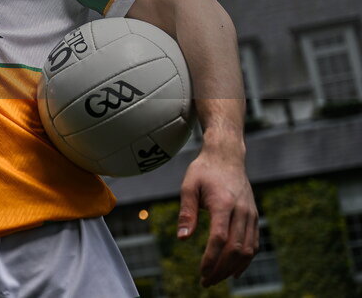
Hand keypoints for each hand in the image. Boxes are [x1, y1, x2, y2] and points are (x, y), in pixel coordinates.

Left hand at [177, 139, 258, 286]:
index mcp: (224, 203)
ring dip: (232, 268)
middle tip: (205, 281)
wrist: (227, 156)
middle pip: (236, 249)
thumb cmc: (204, 171)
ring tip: (216, 278)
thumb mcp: (188, 186)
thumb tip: (183, 239)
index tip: (201, 272)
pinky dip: (245, 260)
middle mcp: (242, 211)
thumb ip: (186, 212)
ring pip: (248, 250)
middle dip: (221, 269)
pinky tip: (234, 271)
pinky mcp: (254, 217)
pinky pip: (254, 244)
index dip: (211, 258)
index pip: (220, 238)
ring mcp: (251, 215)